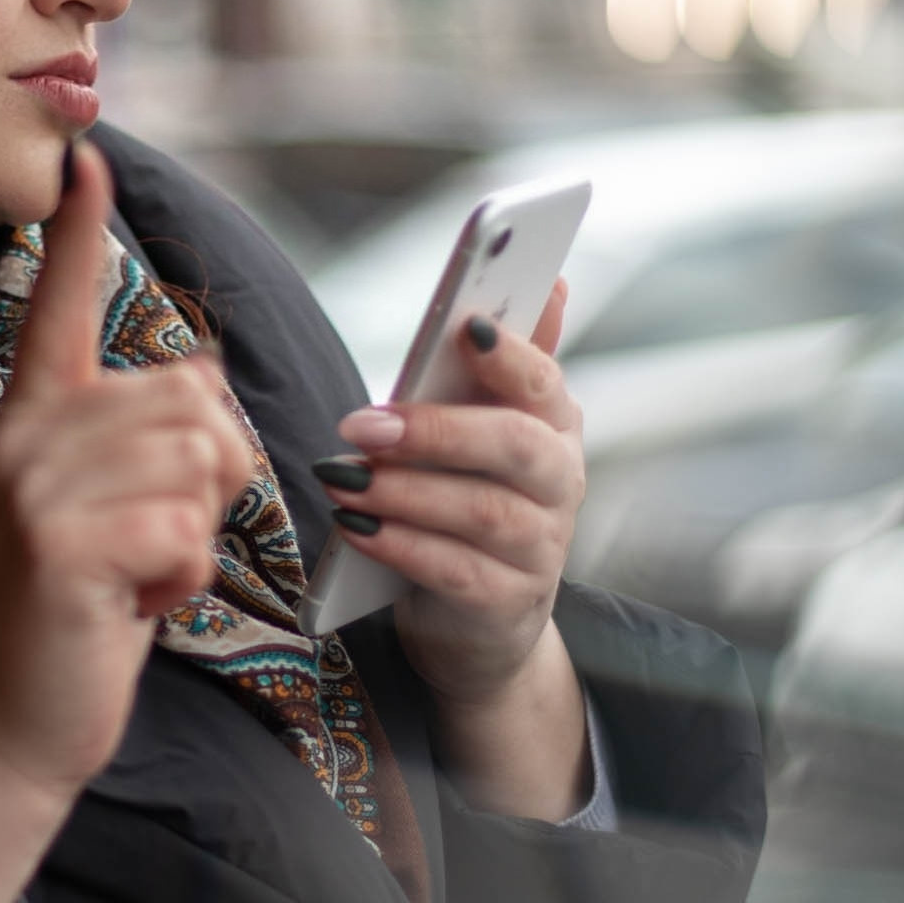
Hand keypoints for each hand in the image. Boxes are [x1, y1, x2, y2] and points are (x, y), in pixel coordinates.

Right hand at [0, 140, 249, 902]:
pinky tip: (131, 605)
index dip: (79, 233)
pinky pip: (184, 527)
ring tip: (137, 574)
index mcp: (31, 418)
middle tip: (149, 545)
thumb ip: (141, 442)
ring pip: (199, 461)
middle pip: (194, 399)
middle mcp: (25, 436)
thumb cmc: (75, 618)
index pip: (61, 305)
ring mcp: (34, 487)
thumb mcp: (104, 511)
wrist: (13, 725)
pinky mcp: (60, 544)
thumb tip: (202, 378)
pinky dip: (181, 579)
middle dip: (210, 481)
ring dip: (198, 534)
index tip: (85, 159)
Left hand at [332, 287, 591, 816]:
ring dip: (405, 492)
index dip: (510, 354)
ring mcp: (541, 549)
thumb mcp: (480, 430)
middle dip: (437, 430)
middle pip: (516, 446)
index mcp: (554, 426)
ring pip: (483, 512)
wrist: (478, 620)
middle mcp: (561, 484)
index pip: (544, 382)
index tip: (465, 326)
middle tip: (362, 425)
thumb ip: (502, 364)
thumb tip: (555, 282)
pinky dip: (403, 547)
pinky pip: (457, 572)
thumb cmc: (467, 501)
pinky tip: (358, 531)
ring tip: (342, 479)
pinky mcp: (508, 603)